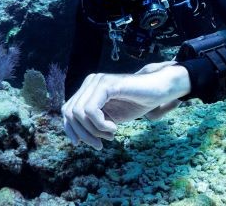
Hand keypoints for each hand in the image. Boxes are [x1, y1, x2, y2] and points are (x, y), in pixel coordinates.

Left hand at [61, 64, 190, 149]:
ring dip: (94, 130)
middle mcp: (90, 82)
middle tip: (100, 144)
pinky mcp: (106, 84)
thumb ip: (93, 121)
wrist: (159, 90)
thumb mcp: (110, 116)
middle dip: (84, 134)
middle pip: (69, 113)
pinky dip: (100, 124)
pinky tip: (114, 127)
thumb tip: (76, 137)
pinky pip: (90, 110)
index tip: (82, 144)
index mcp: (89, 89)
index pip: (67, 110)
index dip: (71, 130)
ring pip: (78, 113)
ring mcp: (97, 81)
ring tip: (111, 134)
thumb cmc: (137, 102)